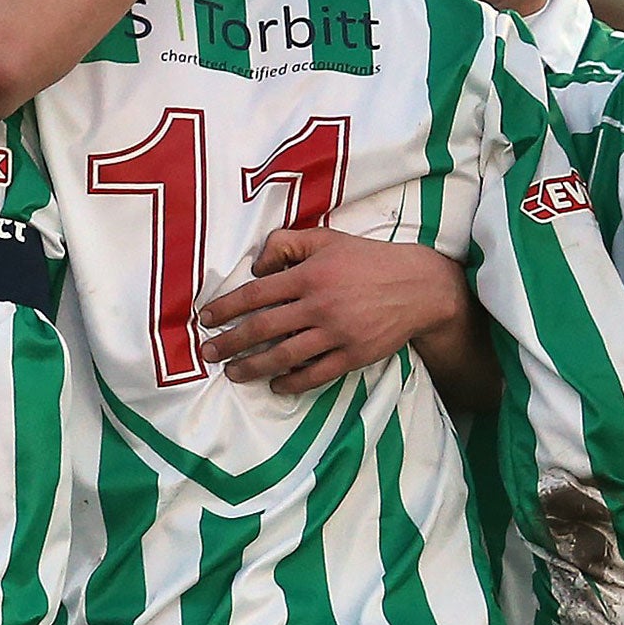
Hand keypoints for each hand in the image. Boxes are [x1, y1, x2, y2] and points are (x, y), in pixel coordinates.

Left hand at [196, 227, 464, 393]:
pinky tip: (276, 384)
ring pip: (284, 356)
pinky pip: (315, 374)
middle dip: (230, 342)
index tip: (206, 319)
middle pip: (263, 329)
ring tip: (234, 373)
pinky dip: (292, 382)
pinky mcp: (353, 355)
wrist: (416, 286)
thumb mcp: (326, 239)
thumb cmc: (367, 260)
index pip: (256, 294)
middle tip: (208, 352)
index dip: (226, 307)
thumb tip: (256, 267)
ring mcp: (336, 333)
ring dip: (253, 367)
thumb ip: (286, 243)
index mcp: (309, 275)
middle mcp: (319, 305)